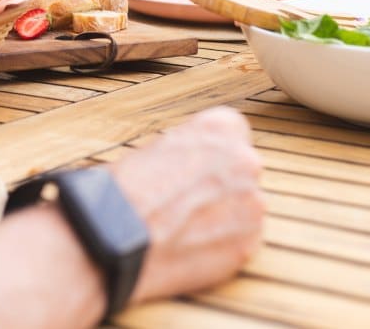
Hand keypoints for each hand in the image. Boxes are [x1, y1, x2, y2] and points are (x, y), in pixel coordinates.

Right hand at [111, 107, 263, 303]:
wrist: (117, 231)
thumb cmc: (127, 186)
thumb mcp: (159, 146)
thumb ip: (192, 151)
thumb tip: (199, 167)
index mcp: (219, 127)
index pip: (234, 130)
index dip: (213, 150)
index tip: (199, 164)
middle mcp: (244, 160)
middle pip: (243, 168)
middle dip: (223, 181)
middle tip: (190, 197)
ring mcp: (252, 203)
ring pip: (245, 205)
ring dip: (225, 213)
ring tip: (187, 224)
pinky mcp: (250, 242)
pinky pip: (244, 238)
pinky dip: (224, 242)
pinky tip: (193, 243)